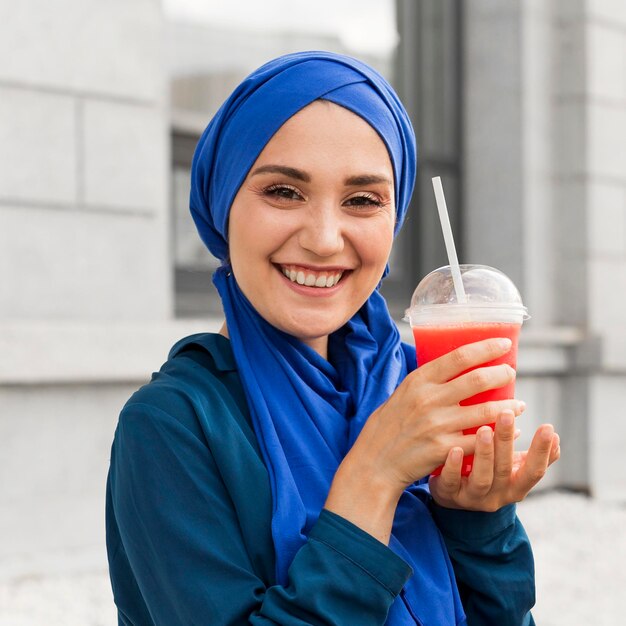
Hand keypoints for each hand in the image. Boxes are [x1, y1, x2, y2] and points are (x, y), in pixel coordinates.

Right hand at [326, 338, 523, 543]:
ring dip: (509, 406)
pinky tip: (510, 432)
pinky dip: (501, 435)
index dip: (486, 347)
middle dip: (502, 374)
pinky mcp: (444, 449)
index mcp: (418, 381)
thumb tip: (458, 367)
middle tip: (511, 373)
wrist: (375, 462)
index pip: (459, 356)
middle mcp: (429, 400)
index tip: (505, 344)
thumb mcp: (402, 393)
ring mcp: (437, 425)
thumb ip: (428, 382)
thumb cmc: (389, 426)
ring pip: (486, 411)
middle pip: (477, 379)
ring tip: (519, 404)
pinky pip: (481, 440)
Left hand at [429, 410, 560, 511]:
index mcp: (515, 487)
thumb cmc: (488, 475)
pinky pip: (451, 482)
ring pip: (481, 478)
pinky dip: (454, 466)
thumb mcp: (513, 469)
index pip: (534, 471)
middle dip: (506, 441)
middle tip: (506, 414)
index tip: (548, 427)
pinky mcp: (449, 494)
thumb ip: (533, 456)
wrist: (453, 497)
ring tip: (484, 429)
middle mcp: (497, 496)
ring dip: (484, 453)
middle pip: (504, 469)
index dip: (542, 452)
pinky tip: (455, 449)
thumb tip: (554, 435)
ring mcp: (472, 497)